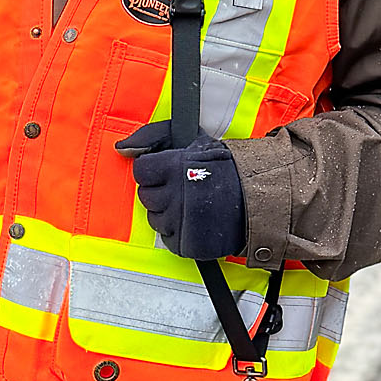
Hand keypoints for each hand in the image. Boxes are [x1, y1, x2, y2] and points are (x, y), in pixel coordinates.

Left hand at [114, 122, 245, 260]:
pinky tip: (194, 220)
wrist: (259, 196)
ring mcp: (181, 222)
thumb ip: (151, 136)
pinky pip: (169, 239)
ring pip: (155, 219)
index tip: (169, 171)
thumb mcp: (191, 138)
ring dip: (168, 212)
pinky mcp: (188, 244)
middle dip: (160, 191)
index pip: (141, 171)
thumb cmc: (225, 166)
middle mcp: (176, 195)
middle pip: (146, 196)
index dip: (154, 170)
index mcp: (174, 166)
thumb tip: (121, 149)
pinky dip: (179, 231)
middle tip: (183, 187)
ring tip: (191, 203)